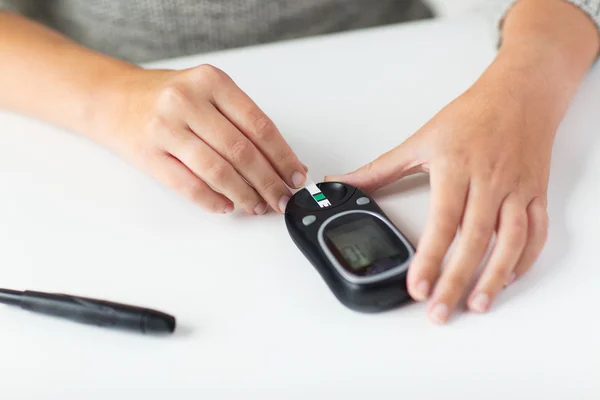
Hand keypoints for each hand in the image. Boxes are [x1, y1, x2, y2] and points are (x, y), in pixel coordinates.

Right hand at [97, 64, 305, 213]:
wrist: (112, 99)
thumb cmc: (167, 98)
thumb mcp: (207, 92)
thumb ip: (240, 121)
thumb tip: (279, 162)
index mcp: (211, 81)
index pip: (259, 124)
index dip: (282, 156)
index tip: (295, 175)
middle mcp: (187, 101)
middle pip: (241, 151)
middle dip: (268, 181)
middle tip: (282, 199)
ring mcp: (165, 127)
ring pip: (217, 170)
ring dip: (244, 195)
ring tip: (258, 206)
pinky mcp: (148, 155)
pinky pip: (188, 185)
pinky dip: (213, 200)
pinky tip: (227, 206)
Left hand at [326, 74, 552, 322]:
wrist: (518, 95)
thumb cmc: (469, 116)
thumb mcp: (420, 140)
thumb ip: (379, 169)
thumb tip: (340, 182)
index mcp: (455, 167)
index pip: (442, 221)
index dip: (429, 257)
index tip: (417, 285)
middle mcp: (488, 181)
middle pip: (474, 239)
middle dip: (456, 280)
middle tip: (439, 311)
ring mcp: (516, 189)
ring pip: (511, 241)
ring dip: (494, 277)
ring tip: (476, 304)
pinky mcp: (535, 194)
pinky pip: (536, 232)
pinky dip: (524, 259)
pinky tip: (507, 278)